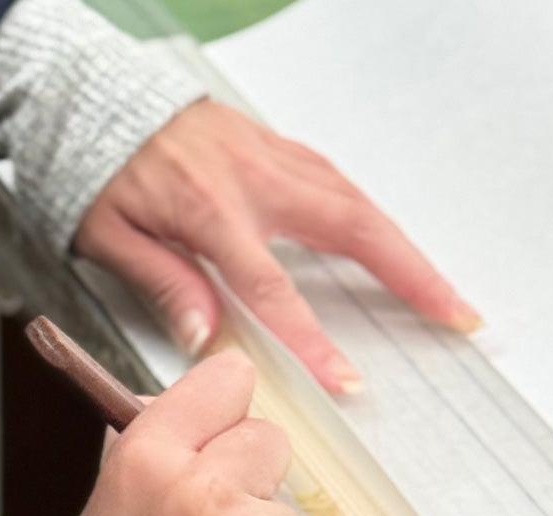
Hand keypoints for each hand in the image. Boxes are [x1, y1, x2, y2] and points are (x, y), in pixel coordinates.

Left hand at [74, 100, 480, 393]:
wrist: (98, 98)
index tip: (348, 381)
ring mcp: (273, 158)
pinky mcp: (277, 148)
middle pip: (354, 230)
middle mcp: (256, 180)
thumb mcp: (110, 236)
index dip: (314, 340)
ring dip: (407, 247)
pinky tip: (392, 241)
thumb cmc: (99, 169)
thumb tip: (208, 341)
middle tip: (455, 312)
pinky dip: (373, 215)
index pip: (274, 289)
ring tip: (441, 288)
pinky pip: (339, 183)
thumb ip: (164, 286)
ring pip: (358, 202)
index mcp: (211, 211)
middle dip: (413, 276)